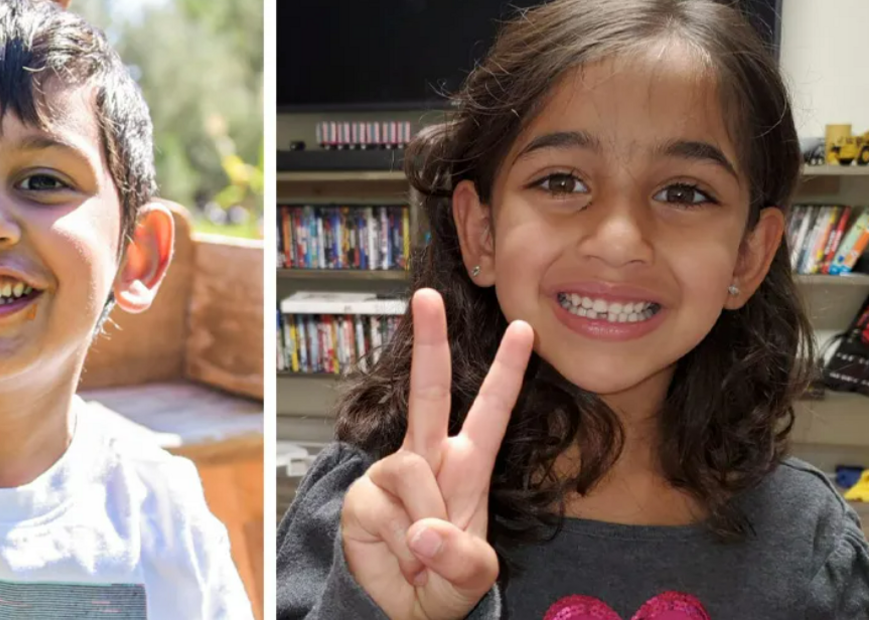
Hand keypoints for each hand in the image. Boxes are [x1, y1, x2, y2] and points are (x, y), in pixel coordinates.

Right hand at [341, 288, 532, 619]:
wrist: (395, 610)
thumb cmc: (440, 584)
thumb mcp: (472, 577)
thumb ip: (464, 557)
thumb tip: (424, 531)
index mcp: (466, 468)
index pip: (490, 412)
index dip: (507, 372)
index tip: (522, 330)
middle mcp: (427, 460)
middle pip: (429, 392)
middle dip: (429, 341)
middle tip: (426, 296)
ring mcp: (392, 474)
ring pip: (413, 473)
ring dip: (425, 526)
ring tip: (422, 556)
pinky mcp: (362, 496)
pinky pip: (387, 509)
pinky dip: (401, 543)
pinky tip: (399, 554)